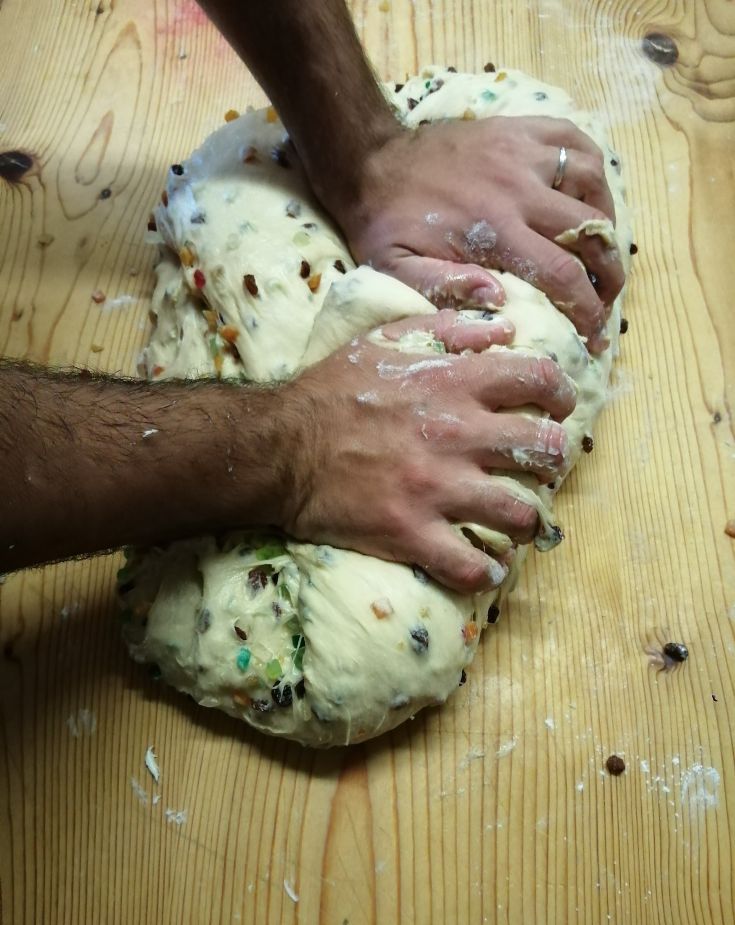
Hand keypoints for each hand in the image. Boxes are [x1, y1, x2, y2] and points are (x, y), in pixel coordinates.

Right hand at [280, 311, 575, 593]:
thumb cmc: (332, 390)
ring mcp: (436, 488)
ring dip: (528, 522)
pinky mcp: (412, 533)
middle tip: (540, 470)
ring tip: (519, 524)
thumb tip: (506, 329)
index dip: (562, 395)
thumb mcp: (386, 339)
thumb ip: (448, 328)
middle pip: (543, 451)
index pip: (539, 381)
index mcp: (453, 383)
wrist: (280, 448)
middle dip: (552, 462)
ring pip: (519, 514)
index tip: (560, 409)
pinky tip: (486, 566)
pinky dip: (486, 570)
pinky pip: (470, 565)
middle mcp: (456, 435)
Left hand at [332, 116, 624, 352]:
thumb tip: (500, 303)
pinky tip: (590, 195)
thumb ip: (445, 288)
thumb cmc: (386, 225)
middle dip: (609, 275)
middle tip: (608, 299)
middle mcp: (519, 188)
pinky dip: (594, 169)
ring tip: (602, 250)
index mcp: (494, 230)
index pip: (563, 275)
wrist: (369, 161)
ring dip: (607, 222)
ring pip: (594, 184)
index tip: (596, 335)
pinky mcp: (522, 128)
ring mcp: (524, 152)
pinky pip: (577, 141)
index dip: (588, 311)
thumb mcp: (398, 270)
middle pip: (591, 233)